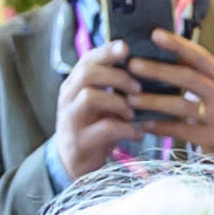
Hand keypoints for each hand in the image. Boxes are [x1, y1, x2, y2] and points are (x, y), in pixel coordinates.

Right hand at [53, 32, 213, 178]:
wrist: (75, 167)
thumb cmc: (95, 130)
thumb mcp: (102, 106)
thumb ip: (113, 88)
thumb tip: (146, 70)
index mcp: (74, 85)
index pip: (87, 59)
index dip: (106, 51)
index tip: (126, 47)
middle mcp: (68, 98)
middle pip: (87, 73)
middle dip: (117, 76)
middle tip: (138, 87)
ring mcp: (71, 119)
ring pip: (90, 96)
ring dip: (119, 101)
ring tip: (134, 112)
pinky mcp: (80, 141)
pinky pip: (105, 128)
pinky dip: (126, 129)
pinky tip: (138, 133)